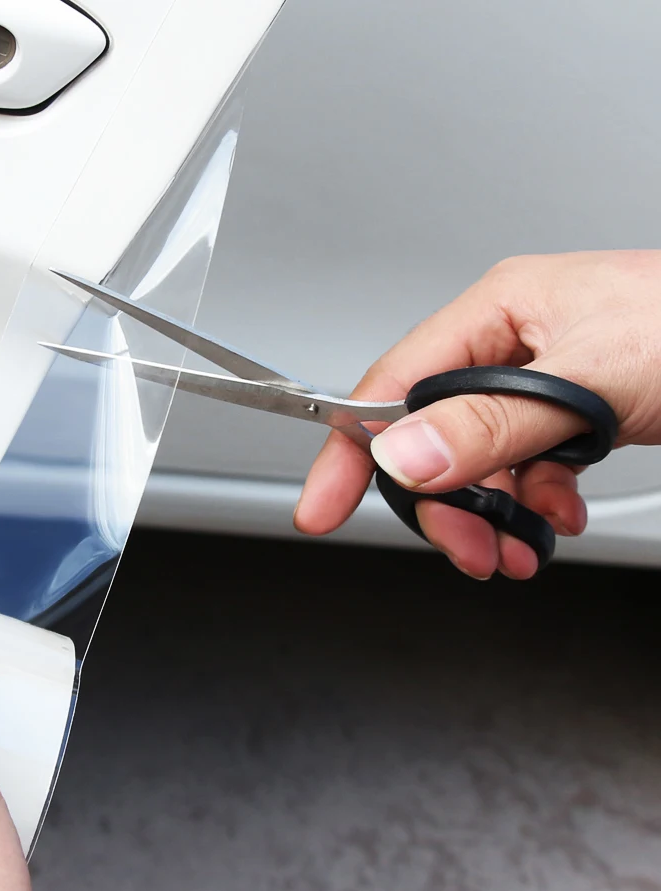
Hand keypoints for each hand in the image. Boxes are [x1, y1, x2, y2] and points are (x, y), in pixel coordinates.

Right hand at [294, 250, 660, 579]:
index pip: (392, 386)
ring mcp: (539, 384)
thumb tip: (406, 453)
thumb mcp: (597, 378)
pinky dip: (531, 507)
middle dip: (446, 503)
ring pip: (474, 464)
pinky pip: (519, 472)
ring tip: (518, 548)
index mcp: (498, 312)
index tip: (324, 506)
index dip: (353, 451)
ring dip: (492, 515)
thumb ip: (494, 421)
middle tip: (470, 547)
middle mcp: (508, 346)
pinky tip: (556, 518)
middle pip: (430, 438)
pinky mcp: (568, 416)